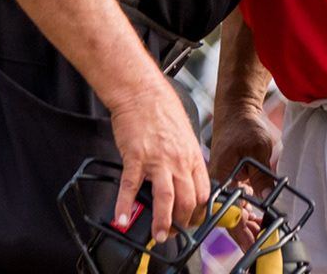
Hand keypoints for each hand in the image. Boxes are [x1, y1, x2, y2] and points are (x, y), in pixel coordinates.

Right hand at [108, 77, 207, 244]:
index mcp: (192, 155)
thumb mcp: (185, 135)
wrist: (142, 91)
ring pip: (166, 198)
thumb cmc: (162, 109)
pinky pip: (131, 186)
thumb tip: (187, 178)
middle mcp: (178, 160)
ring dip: (163, 222)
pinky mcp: (135, 156)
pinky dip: (126, 205)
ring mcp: (157, 159)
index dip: (200, 211)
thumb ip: (186, 158)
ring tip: (159, 235)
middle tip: (176, 233)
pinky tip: (122, 218)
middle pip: (188, 199)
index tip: (193, 221)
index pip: (204, 191)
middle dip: (184, 222)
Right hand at [207, 99, 279, 244]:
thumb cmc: (243, 127)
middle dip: (248, 232)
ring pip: (235, 212)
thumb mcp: (257, 150)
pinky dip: (249, 212)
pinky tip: (260, 221)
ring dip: (249, 223)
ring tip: (265, 234)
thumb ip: (262, 177)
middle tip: (265, 243)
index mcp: (219, 179)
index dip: (243, 231)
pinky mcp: (230, 182)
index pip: (229, 213)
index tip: (256, 243)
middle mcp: (218, 186)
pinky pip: (238, 203)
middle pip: (231, 217)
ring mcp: (224, 184)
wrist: (237, 112)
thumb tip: (267, 201)